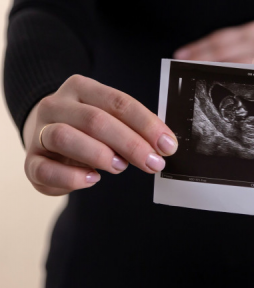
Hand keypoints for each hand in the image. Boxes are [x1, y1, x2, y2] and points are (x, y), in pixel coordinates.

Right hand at [23, 75, 177, 195]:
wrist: (46, 135)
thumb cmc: (88, 129)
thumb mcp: (111, 119)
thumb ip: (133, 127)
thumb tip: (164, 145)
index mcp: (82, 88)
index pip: (118, 102)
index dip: (146, 124)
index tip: (168, 145)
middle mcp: (57, 105)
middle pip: (95, 120)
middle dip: (130, 144)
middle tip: (153, 163)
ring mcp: (40, 132)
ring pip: (64, 137)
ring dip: (98, 154)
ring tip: (119, 167)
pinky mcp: (31, 161)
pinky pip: (44, 169)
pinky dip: (71, 177)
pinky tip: (92, 179)